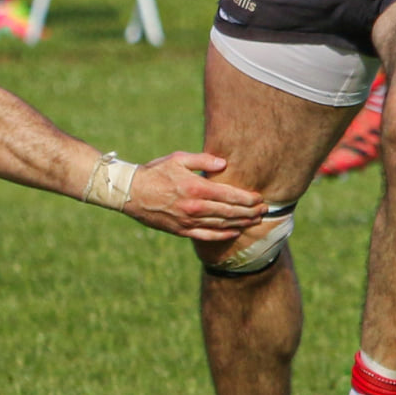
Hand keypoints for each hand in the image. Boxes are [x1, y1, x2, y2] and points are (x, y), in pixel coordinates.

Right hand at [122, 152, 263, 240]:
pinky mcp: (181, 230)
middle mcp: (195, 207)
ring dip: (241, 223)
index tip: (259, 198)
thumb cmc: (155, 172)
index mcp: (196, 187)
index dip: (248, 198)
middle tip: (264, 210)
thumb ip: (203, 160)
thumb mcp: (178, 159)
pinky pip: (207, 235)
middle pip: (230, 211)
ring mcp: (188, 221)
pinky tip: (234, 232)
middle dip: (250, 211)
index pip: (230, 195)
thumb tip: (224, 163)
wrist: (131, 193)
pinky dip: (223, 235)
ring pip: (222, 224)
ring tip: (255, 221)